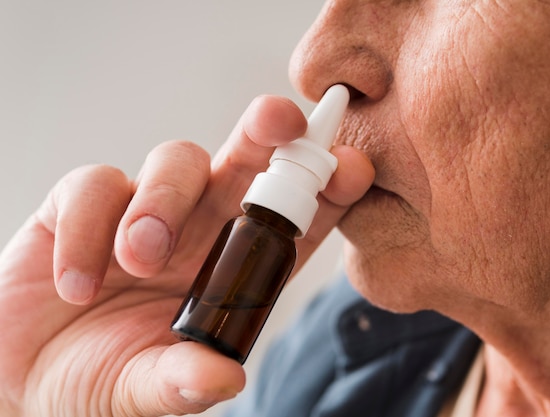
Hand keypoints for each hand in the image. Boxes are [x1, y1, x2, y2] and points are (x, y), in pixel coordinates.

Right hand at [0, 95, 373, 416]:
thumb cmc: (99, 381)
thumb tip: (225, 377)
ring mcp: (146, 211)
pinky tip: (78, 283)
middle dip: (270, 132)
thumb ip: (181, 383)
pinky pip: (96, 186)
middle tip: (280, 121)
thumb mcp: (144, 391)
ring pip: (179, 160)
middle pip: (249, 160)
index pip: (296, 219)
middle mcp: (202, 229)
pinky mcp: (86, 205)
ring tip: (140, 262)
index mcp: (238, 270)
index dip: (326, 189)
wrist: (25, 377)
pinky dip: (88, 228)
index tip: (351, 169)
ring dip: (164, 203)